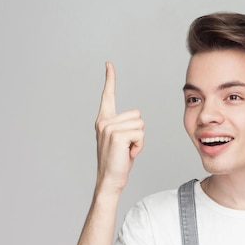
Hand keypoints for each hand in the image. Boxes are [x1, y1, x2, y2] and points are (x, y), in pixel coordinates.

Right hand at [94, 62, 144, 191]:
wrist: (109, 180)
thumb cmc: (117, 162)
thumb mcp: (120, 140)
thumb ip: (125, 126)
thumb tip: (137, 119)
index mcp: (104, 120)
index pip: (108, 95)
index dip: (110, 79)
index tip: (109, 64)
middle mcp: (104, 121)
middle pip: (137, 114)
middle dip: (138, 132)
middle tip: (127, 147)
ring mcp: (109, 127)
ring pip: (140, 124)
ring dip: (139, 140)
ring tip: (126, 150)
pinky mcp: (117, 135)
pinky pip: (140, 134)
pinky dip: (139, 146)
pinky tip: (128, 153)